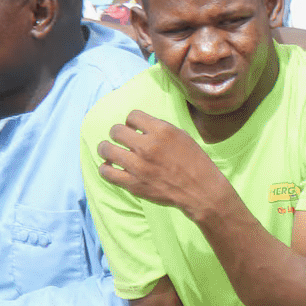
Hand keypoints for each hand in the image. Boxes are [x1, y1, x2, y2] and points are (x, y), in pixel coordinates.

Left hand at [96, 110, 231, 215]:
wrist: (200, 190)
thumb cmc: (195, 162)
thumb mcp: (182, 136)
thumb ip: (160, 129)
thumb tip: (141, 127)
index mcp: (162, 131)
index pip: (133, 116)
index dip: (132, 121)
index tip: (134, 127)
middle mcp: (147, 146)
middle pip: (116, 130)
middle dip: (117, 133)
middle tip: (121, 138)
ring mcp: (138, 166)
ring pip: (106, 149)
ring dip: (106, 148)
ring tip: (109, 150)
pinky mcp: (132, 183)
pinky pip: (106, 172)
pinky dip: (105, 168)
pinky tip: (111, 167)